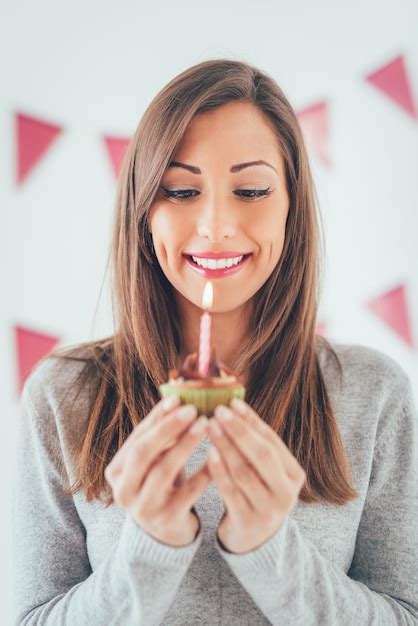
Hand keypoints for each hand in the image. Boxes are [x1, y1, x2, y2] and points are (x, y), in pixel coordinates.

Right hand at [105, 395, 209, 546]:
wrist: (164, 532)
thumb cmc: (160, 484)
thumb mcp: (153, 462)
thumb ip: (160, 435)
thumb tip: (177, 396)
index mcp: (116, 471)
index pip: (136, 438)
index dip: (156, 417)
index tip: (177, 398)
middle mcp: (124, 490)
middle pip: (143, 453)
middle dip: (167, 428)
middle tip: (191, 409)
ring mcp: (144, 507)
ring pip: (163, 471)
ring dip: (185, 445)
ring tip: (205, 425)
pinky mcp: (167, 520)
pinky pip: (188, 493)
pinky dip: (203, 472)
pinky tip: (217, 454)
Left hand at [206, 398, 305, 553]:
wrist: (253, 539)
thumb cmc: (255, 492)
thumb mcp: (264, 471)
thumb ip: (254, 444)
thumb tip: (233, 404)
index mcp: (294, 474)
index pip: (271, 441)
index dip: (251, 420)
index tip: (233, 402)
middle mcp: (286, 492)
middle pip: (261, 455)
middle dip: (240, 430)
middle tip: (219, 410)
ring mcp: (269, 509)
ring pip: (244, 471)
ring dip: (226, 446)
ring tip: (210, 427)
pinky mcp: (248, 522)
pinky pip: (231, 491)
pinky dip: (219, 471)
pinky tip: (208, 454)